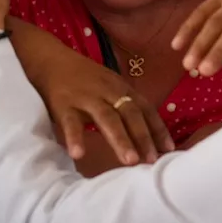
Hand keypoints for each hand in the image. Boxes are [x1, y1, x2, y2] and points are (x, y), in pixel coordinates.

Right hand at [24, 39, 173, 165]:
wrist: (52, 60)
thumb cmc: (86, 80)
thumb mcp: (111, 88)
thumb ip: (125, 106)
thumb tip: (147, 134)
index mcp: (122, 89)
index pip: (145, 109)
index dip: (158, 128)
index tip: (169, 149)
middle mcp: (109, 92)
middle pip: (130, 114)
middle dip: (143, 137)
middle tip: (152, 160)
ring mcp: (87, 97)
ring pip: (107, 118)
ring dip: (120, 140)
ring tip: (130, 161)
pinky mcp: (64, 103)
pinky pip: (70, 122)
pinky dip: (75, 137)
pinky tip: (79, 154)